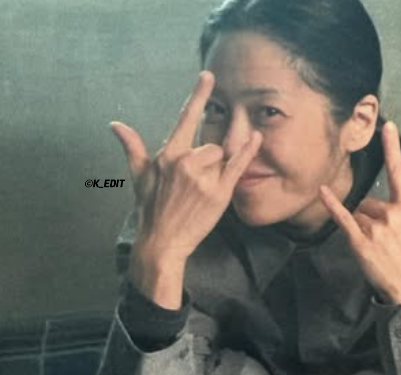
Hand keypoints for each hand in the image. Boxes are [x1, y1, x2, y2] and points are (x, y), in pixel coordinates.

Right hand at [110, 71, 262, 267]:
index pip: (186, 118)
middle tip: (193, 185)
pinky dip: (247, 152)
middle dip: (206, 160)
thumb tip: (115, 125)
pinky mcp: (219, 194)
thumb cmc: (150, 210)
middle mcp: (186, 163)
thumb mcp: (139, 177)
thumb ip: (132, 147)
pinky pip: (236, 166)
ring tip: (201, 191)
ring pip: (220, 157)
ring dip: (216, 169)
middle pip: (209, 145)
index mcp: (168, 155)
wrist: (162, 242)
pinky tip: (256, 137)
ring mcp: (204, 178)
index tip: (209, 76)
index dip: (198, 96)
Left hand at [319, 121, 400, 305]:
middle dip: (374, 214)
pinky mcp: (359, 242)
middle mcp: (391, 215)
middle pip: (371, 201)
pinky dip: (332, 204)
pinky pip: (343, 218)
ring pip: (359, 212)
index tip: (388, 126)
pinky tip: (322, 190)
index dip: (393, 148)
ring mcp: (374, 229)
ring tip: (377, 244)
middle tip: (385, 237)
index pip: (399, 172)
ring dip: (363, 223)